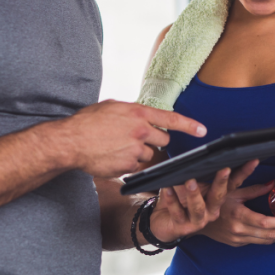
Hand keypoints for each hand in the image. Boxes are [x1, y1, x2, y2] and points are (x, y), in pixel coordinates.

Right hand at [54, 100, 206, 178]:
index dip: (190, 126)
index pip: (172, 119)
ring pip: (148, 156)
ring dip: (138, 153)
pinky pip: (135, 167)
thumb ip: (132, 112)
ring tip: (117, 147)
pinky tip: (112, 157)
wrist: (71, 142)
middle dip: (154, 141)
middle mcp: (141, 132)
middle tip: (135, 138)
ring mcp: (135, 151)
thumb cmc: (88, 122)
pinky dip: (126, 164)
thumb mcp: (112, 107)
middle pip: (163, 141)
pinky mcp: (127, 167)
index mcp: (139, 114)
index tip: (203, 131)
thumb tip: (143, 116)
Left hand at [147, 160, 257, 242]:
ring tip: (190, 181)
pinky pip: (177, 212)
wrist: (164, 222)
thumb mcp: (197, 185)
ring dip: (194, 194)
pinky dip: (172, 200)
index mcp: (217, 199)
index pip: (233, 184)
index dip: (243, 172)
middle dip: (221, 182)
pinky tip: (167, 188)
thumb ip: (209, 176)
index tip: (252, 160)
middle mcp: (211, 210)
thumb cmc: (182, 201)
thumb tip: (223, 159)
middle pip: (218, 196)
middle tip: (224, 169)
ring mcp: (198, 220)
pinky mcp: (182, 226)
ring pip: (198, 207)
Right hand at [198, 163, 274, 246]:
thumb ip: (254, 188)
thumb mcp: (232, 191)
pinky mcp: (237, 243)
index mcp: (238, 216)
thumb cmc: (212, 201)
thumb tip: (273, 183)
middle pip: (269, 235)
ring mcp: (238, 239)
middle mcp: (239, 230)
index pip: (265, 222)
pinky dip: (270, 238)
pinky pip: (258, 242)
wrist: (195, 219)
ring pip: (265, 241)